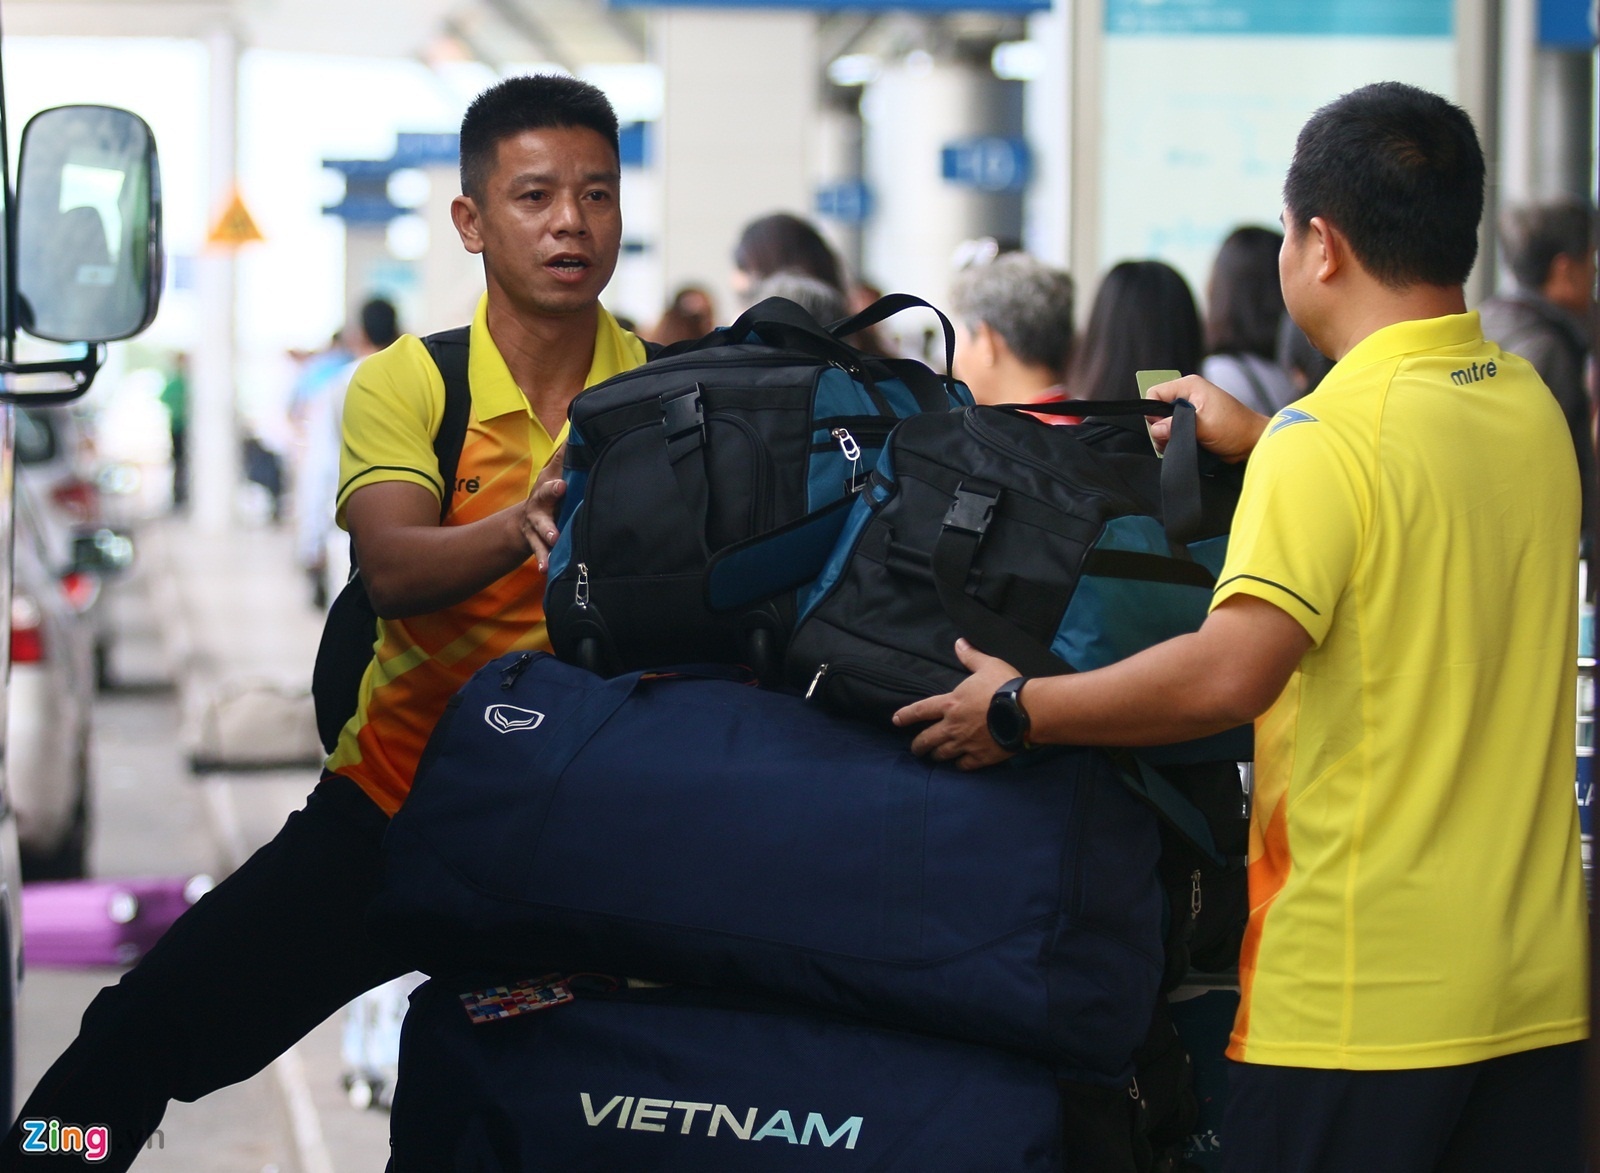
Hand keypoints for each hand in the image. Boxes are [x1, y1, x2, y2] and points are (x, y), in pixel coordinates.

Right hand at [521, 443, 566, 570]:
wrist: (523, 524)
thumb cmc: (549, 494)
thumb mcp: (555, 473)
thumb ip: (567, 455)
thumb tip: (581, 428)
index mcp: (548, 484)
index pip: (554, 472)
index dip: (559, 470)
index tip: (563, 478)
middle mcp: (539, 502)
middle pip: (544, 496)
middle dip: (551, 491)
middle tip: (560, 488)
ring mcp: (536, 523)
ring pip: (540, 527)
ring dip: (547, 532)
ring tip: (553, 538)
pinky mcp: (536, 542)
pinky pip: (540, 553)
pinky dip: (543, 560)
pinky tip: (545, 569)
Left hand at [892, 639, 1018, 769]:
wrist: (1025, 711)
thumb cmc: (1005, 686)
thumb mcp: (987, 665)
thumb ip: (971, 657)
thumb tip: (959, 643)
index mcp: (950, 704)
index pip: (920, 711)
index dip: (905, 716)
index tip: (896, 721)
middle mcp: (952, 726)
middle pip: (926, 739)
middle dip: (918, 745)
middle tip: (915, 749)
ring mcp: (965, 743)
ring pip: (942, 755)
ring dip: (936, 756)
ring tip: (934, 757)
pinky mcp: (980, 757)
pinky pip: (963, 765)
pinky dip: (959, 765)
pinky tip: (959, 764)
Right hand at [1144, 374, 1267, 462]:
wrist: (1251, 442)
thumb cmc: (1235, 428)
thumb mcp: (1203, 425)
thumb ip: (1176, 425)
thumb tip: (1156, 429)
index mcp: (1189, 386)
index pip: (1154, 393)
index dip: (1154, 411)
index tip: (1165, 425)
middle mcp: (1186, 396)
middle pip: (1156, 411)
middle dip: (1162, 428)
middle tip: (1177, 437)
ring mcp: (1188, 411)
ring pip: (1162, 425)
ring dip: (1169, 438)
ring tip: (1186, 442)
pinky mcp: (1190, 425)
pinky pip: (1172, 433)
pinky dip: (1175, 442)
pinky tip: (1187, 446)